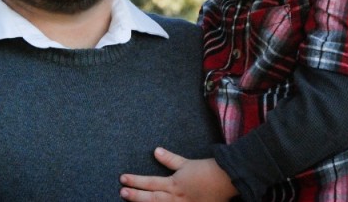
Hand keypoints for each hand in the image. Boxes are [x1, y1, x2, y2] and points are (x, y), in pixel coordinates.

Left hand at [119, 147, 237, 201]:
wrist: (225, 181)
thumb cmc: (206, 170)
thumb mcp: (187, 163)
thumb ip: (170, 159)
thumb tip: (156, 151)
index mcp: (174, 183)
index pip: (150, 182)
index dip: (135, 181)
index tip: (123, 179)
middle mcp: (175, 197)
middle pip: (151, 198)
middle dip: (135, 196)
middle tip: (122, 193)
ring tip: (131, 201)